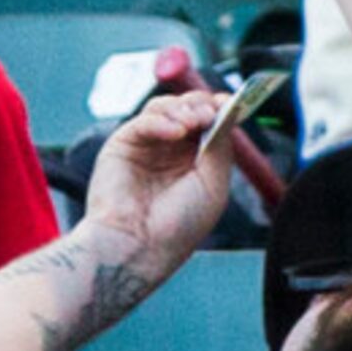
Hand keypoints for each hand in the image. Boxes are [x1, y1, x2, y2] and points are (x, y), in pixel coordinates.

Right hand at [80, 89, 239, 280]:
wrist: (140, 248)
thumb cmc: (178, 226)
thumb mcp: (213, 184)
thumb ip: (220, 145)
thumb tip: (229, 109)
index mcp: (194, 160)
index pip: (208, 122)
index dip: (218, 108)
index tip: (230, 102)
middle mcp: (169, 150)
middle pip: (186, 108)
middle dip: (201, 105)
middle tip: (210, 114)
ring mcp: (146, 146)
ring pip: (163, 107)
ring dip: (183, 109)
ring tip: (194, 123)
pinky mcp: (122, 145)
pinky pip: (143, 121)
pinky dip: (162, 121)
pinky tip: (176, 132)